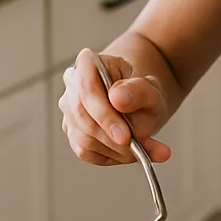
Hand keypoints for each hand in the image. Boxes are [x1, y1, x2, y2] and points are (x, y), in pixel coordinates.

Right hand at [59, 48, 170, 165]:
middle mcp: (72, 85)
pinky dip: (110, 157)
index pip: (87, 88)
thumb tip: (117, 98)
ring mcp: (68, 109)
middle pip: (83, 115)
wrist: (137, 104)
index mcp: (88, 63)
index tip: (125, 136)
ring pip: (83, 137)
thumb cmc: (141, 93)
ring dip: (116, 150)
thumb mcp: (151, 89)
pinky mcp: (71, 131)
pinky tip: (130, 154)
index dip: (104, 114)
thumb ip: (139, 91)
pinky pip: (86, 152)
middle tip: (139, 147)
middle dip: (113, 137)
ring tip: (146, 150)